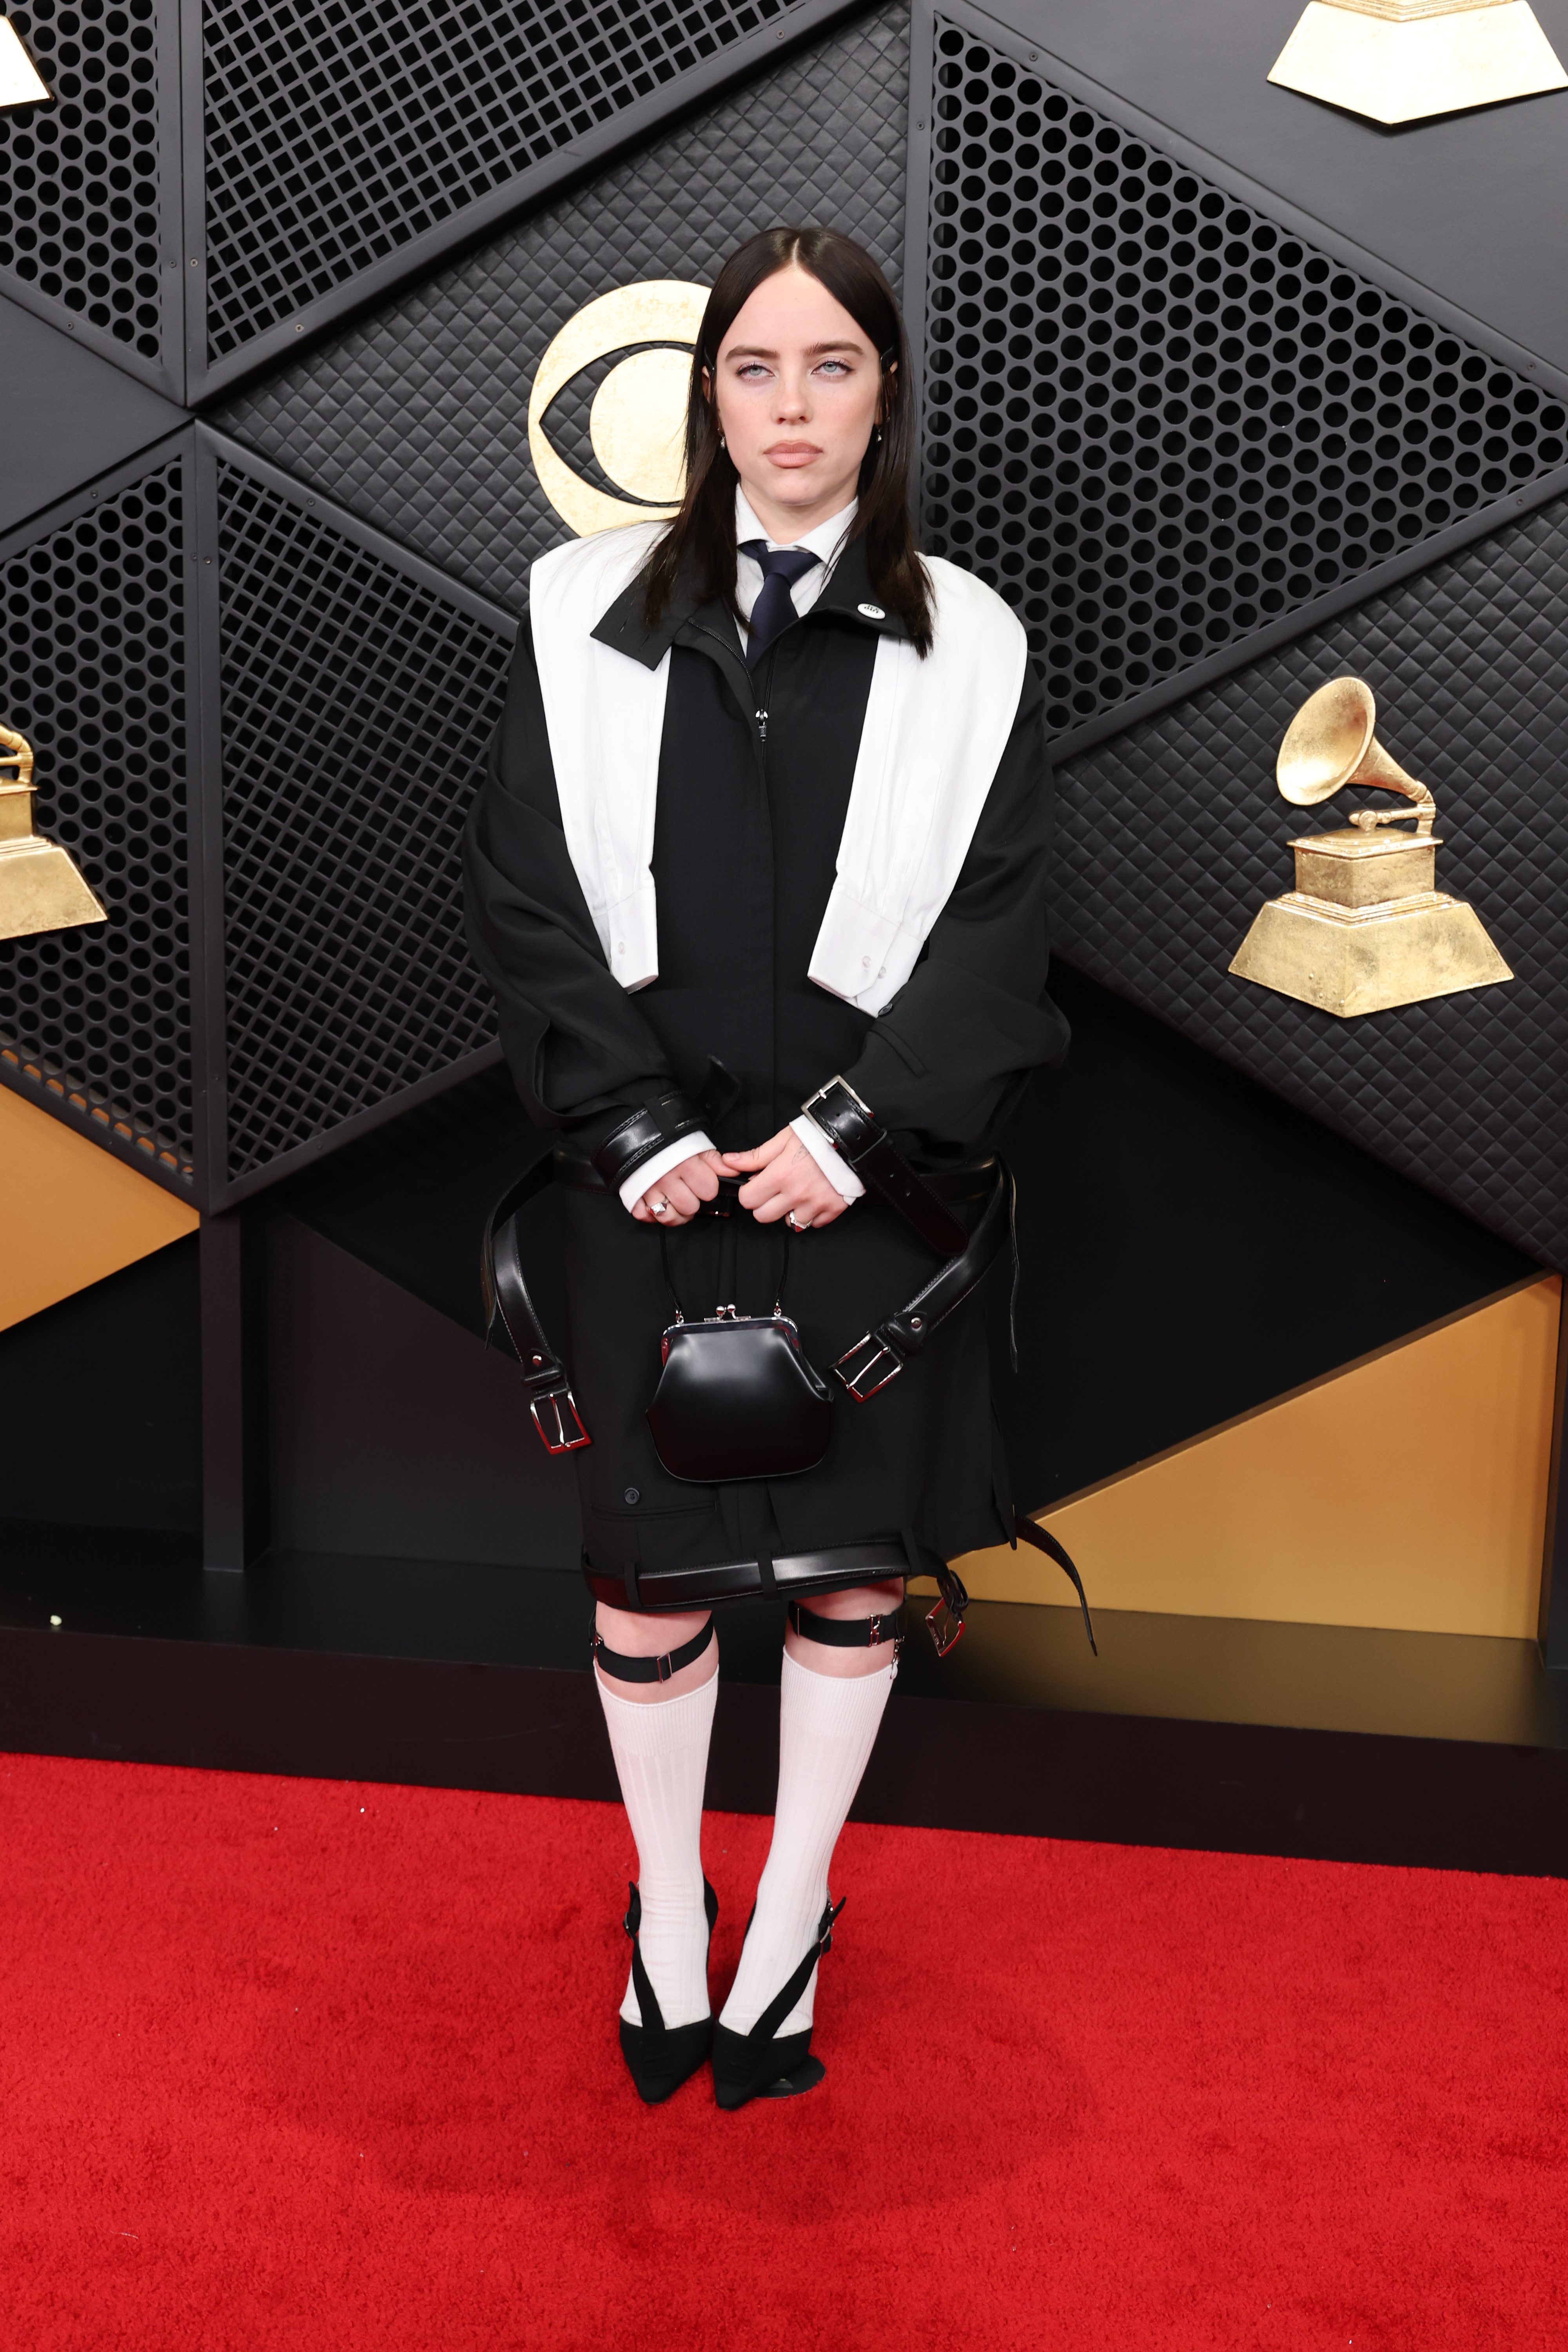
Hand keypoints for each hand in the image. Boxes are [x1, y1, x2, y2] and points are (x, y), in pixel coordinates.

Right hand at [629, 1149, 727, 1225]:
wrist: (639, 1131)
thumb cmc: (671, 1141)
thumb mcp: (696, 1146)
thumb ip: (715, 1161)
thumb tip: (733, 1173)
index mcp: (685, 1165)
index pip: (709, 1190)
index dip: (709, 1187)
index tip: (703, 1182)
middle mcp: (666, 1179)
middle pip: (690, 1207)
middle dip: (693, 1202)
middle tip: (689, 1192)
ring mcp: (648, 1189)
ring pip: (668, 1217)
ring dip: (675, 1214)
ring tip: (677, 1204)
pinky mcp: (634, 1195)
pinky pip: (644, 1216)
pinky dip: (651, 1215)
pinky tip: (659, 1206)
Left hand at [723, 1128, 847, 1228]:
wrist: (853, 1140)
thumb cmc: (816, 1137)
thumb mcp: (782, 1140)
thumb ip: (755, 1156)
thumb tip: (729, 1162)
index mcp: (780, 1175)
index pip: (748, 1200)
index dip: (749, 1192)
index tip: (756, 1185)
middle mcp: (796, 1194)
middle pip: (763, 1216)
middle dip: (764, 1205)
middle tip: (774, 1190)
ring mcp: (815, 1205)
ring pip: (788, 1223)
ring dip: (788, 1211)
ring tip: (796, 1193)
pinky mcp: (832, 1210)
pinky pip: (813, 1224)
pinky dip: (810, 1214)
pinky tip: (812, 1197)